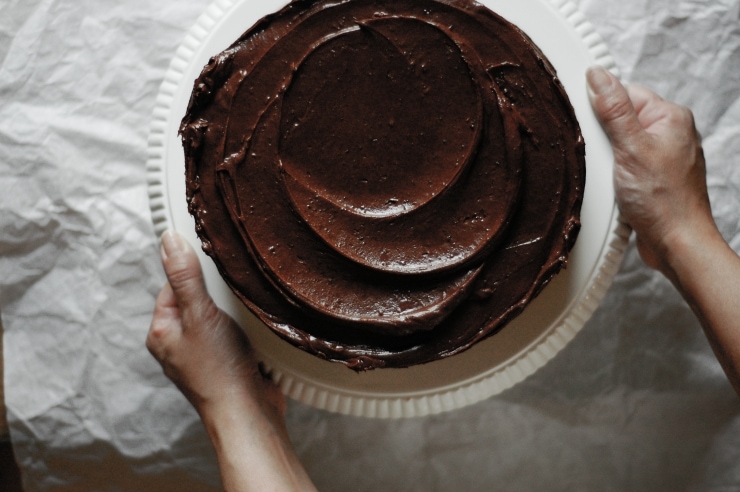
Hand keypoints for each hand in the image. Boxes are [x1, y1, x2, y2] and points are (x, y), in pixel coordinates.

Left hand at [147, 230, 315, 490]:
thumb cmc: (219, 371)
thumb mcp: (201, 314)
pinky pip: (235, 334)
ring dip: (236, 313)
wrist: (248, 412)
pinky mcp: (227, 363)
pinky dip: (246, 330)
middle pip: (199, 299)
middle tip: (232, 302)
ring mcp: (203, 355)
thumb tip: (169, 242)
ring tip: (244, 320)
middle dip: (219, 296)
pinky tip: (254, 335)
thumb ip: (185, 277)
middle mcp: (179, 343)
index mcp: (162, 331)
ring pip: (219, 317)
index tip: (215, 273)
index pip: (174, 284)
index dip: (196, 274)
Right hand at [586, 66, 712, 273]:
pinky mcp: (653, 177)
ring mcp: (661, 156)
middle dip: (603, 138)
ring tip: (611, 177)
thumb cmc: (664, 201)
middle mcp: (669, 133)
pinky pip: (624, 165)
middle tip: (604, 158)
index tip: (590, 126)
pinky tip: (614, 188)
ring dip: (607, 160)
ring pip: (619, 145)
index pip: (624, 93)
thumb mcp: (630, 148)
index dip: (601, 109)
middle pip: (620, 119)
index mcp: (670, 117)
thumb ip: (613, 110)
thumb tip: (598, 76)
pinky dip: (613, 175)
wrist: (676, 243)